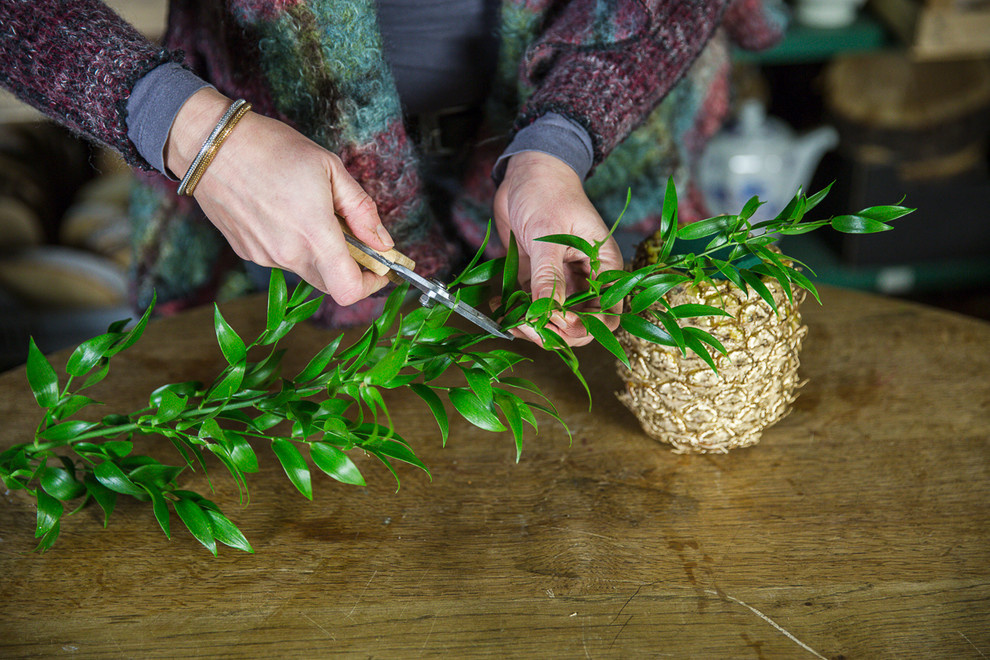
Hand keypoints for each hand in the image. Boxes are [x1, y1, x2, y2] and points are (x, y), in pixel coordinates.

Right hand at [165, 88, 391, 305]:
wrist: (211, 144)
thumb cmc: (273, 149)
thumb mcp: (330, 169)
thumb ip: (361, 211)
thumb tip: (383, 242)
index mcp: (314, 236)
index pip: (349, 290)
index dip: (371, 285)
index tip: (379, 268)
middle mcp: (287, 254)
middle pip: (330, 283)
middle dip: (348, 266)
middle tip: (352, 236)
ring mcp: (264, 256)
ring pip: (305, 268)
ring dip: (318, 251)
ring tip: (310, 211)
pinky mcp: (246, 251)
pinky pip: (280, 258)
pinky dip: (292, 244)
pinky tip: (284, 211)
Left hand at [493, 151, 622, 346]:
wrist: (525, 171)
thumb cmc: (546, 193)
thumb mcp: (547, 236)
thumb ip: (548, 277)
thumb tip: (549, 314)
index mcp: (602, 267)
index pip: (607, 314)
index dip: (585, 327)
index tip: (558, 322)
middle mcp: (585, 278)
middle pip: (579, 325)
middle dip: (555, 332)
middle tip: (527, 325)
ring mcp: (560, 280)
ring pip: (553, 320)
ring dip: (532, 327)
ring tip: (510, 319)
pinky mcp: (536, 278)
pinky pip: (530, 306)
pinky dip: (515, 313)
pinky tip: (499, 307)